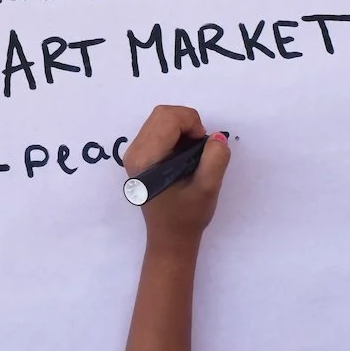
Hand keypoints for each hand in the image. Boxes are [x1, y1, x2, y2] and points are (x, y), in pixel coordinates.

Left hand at [122, 105, 230, 250]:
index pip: (168, 118)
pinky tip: (182, 154)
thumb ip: (215, 159)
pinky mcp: (138, 156)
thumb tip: (216, 137)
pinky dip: (174, 133)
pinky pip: (157, 128)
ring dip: (181, 127)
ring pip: (159, 118)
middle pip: (162, 113)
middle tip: (199, 146)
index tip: (202, 145)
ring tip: (192, 151)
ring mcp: (133, 154)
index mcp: (146, 160)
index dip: (192, 123)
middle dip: (187, 122)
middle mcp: (133, 153)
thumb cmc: (187, 216)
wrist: (170, 237)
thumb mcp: (208, 188)